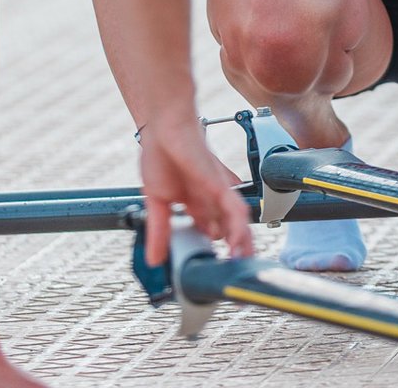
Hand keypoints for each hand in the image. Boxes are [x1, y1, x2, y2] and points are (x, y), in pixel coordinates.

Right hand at [139, 115, 253, 265]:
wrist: (165, 125)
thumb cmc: (159, 154)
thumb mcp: (156, 201)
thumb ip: (159, 230)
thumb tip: (154, 259)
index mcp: (193, 202)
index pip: (206, 230)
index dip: (210, 249)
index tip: (214, 269)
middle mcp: (208, 198)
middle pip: (226, 228)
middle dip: (232, 249)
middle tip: (235, 270)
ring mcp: (216, 191)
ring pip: (235, 222)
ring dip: (241, 243)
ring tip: (242, 263)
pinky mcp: (219, 184)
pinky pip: (234, 208)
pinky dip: (238, 227)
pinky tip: (239, 243)